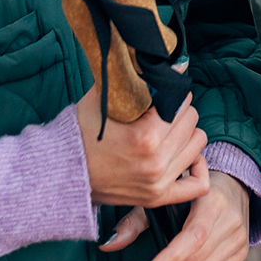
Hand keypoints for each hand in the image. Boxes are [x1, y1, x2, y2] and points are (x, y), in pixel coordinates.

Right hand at [76, 86, 209, 206]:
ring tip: (170, 129)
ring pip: (197, 144)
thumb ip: (131, 77)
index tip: (164, 91)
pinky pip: (197, 185)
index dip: (172, 92)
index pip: (180, 103)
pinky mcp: (157, 197)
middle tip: (164, 109)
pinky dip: (197, 167)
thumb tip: (165, 62)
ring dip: (186, 133)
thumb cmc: (81, 132)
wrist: (63, 172)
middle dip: (179, 110)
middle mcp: (156, 161)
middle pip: (191, 121)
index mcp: (145, 136)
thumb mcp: (103, 98)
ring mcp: (158, 182)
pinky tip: (185, 154)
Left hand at [104, 172, 250, 260]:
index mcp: (213, 202)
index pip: (194, 238)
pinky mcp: (239, 255)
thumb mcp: (165, 195)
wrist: (233, 183)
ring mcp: (238, 241)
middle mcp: (230, 222)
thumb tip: (108, 243)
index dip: (169, 260)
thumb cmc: (193, 189)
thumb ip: (135, 220)